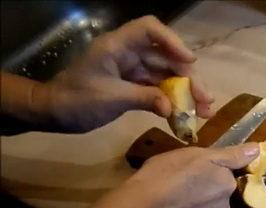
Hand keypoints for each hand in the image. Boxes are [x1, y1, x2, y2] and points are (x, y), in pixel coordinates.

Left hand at [38, 15, 213, 132]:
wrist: (54, 113)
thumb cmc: (76, 100)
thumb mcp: (110, 99)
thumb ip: (143, 98)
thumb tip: (172, 108)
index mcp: (117, 46)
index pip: (149, 29)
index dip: (173, 42)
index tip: (190, 61)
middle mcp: (128, 53)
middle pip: (166, 57)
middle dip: (189, 77)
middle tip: (206, 99)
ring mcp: (132, 69)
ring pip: (167, 74)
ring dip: (187, 92)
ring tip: (204, 111)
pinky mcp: (134, 85)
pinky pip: (160, 89)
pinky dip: (173, 101)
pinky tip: (185, 116)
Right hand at [120, 143, 258, 207]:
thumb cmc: (167, 174)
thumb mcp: (198, 155)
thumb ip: (230, 155)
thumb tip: (257, 150)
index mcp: (226, 185)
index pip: (224, 178)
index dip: (208, 174)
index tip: (191, 172)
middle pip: (216, 198)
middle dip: (202, 193)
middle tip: (179, 186)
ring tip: (170, 203)